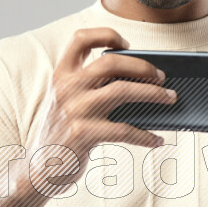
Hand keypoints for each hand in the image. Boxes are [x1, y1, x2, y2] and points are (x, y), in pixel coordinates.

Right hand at [22, 28, 175, 191]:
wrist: (38, 171)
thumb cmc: (59, 136)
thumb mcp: (64, 103)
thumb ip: (86, 87)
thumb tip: (135, 81)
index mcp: (61, 76)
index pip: (80, 39)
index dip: (106, 35)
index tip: (126, 44)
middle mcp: (67, 89)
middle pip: (110, 62)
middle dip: (142, 66)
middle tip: (160, 76)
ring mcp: (75, 110)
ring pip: (123, 91)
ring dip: (153, 93)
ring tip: (169, 97)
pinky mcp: (83, 134)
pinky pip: (124, 130)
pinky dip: (146, 136)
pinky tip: (156, 139)